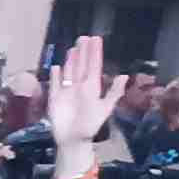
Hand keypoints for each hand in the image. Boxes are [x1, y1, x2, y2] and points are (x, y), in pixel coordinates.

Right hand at [43, 33, 113, 156]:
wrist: (73, 141)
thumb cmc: (90, 126)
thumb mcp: (105, 109)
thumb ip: (113, 93)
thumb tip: (124, 76)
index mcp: (91, 87)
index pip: (93, 66)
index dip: (94, 53)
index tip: (96, 39)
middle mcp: (79, 86)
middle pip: (81, 65)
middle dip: (83, 52)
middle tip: (84, 37)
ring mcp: (66, 92)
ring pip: (69, 72)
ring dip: (71, 60)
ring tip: (73, 48)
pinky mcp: (55, 99)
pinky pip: (55, 84)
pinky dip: (55, 76)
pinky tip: (56, 67)